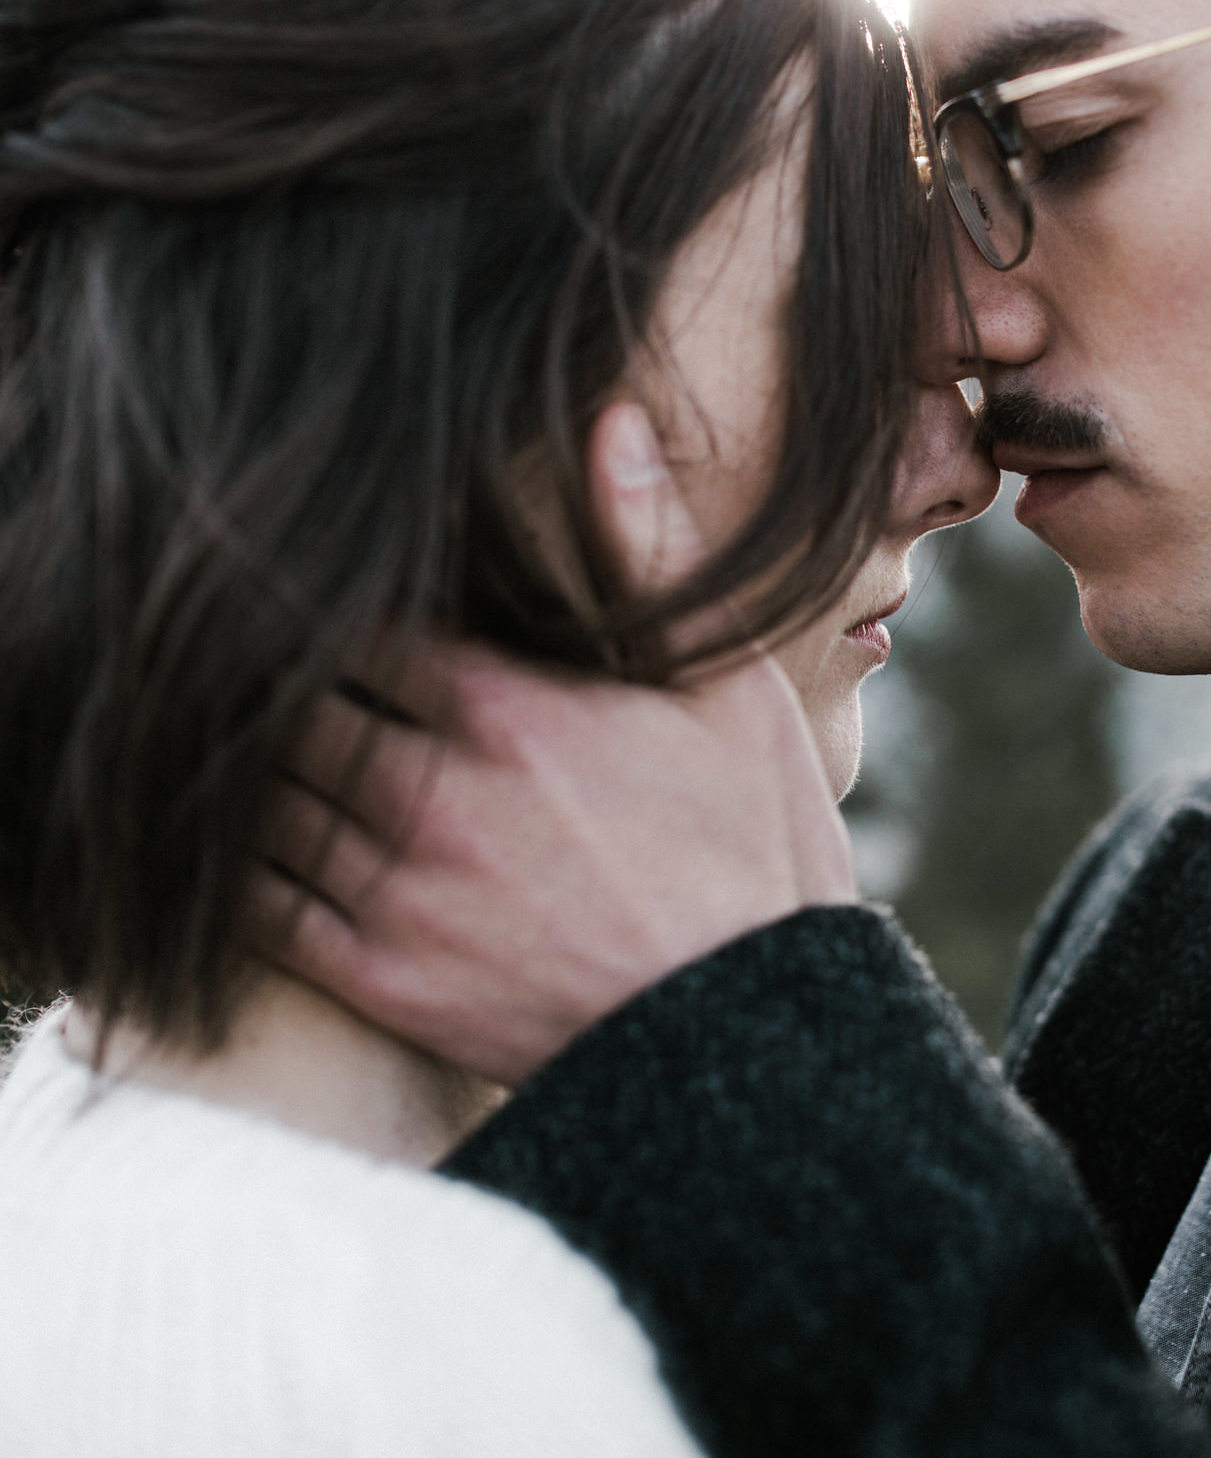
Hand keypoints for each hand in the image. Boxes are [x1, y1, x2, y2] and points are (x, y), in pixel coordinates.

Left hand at [252, 405, 855, 1082]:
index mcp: (506, 710)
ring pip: (260, 801)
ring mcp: (400, 896)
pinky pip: (261, 913)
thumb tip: (609, 420)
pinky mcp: (384, 983)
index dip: (317, 592)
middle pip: (289, 704)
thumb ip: (650, 548)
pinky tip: (213, 835)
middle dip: (261, 670)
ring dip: (232, 760)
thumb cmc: (752, 850)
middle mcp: (433, 797)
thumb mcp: (727, 688)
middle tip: (222, 636)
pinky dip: (221, 866)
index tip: (296, 572)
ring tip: (210, 722)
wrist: (753, 1038)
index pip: (354, 620)